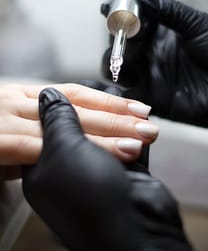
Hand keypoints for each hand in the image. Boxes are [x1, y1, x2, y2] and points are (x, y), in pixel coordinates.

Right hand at [0, 83, 157, 178]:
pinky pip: (42, 147)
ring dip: (106, 134)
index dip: (109, 101)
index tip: (138, 108)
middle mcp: (22, 102)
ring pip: (67, 126)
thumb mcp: (13, 121)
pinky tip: (103, 154)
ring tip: (139, 140)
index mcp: (27, 97)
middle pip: (79, 108)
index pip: (76, 95)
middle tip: (151, 124)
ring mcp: (9, 119)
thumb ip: (39, 126)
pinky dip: (75, 150)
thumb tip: (68, 133)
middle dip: (118, 117)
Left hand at [23, 88, 197, 250]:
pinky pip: (129, 143)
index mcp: (43, 167)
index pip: (53, 124)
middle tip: (114, 102)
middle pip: (84, 126)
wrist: (138, 231)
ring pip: (109, 133)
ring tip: (137, 111)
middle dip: (104, 113)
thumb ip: (58, 119)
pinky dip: (136, 132)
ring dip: (124, 121)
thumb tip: (50, 95)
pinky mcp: (124, 172)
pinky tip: (143, 119)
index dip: (68, 104)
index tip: (81, 91)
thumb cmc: (91, 198)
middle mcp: (69, 169)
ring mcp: (98, 170)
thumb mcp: (65, 150)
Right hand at [101, 0, 207, 128]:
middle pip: (121, 49)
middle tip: (121, 36)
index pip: (131, 25)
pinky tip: (115, 85)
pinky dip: (119, 93)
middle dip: (117, 42)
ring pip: (120, 72)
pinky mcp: (156, 101)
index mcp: (162, 34)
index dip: (119, 17)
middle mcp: (154, 56)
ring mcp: (154, 78)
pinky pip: (131, 98)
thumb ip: (163, 8)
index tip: (110, 10)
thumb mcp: (195, 24)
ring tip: (123, 58)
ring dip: (115, 64)